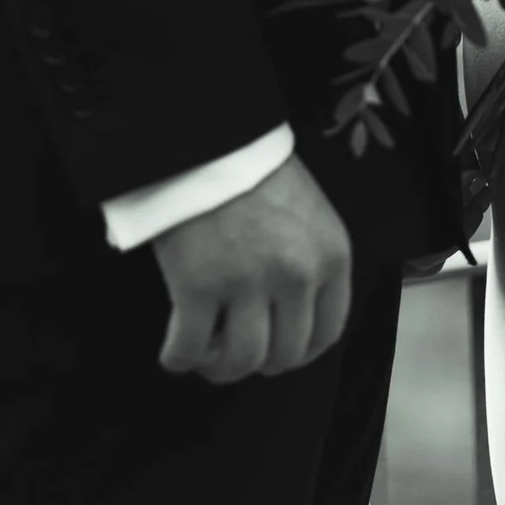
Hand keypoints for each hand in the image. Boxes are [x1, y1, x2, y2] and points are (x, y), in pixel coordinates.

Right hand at [152, 154, 351, 384]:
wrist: (208, 136)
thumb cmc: (255, 170)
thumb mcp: (307, 213)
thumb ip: (309, 261)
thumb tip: (290, 318)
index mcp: (331, 256)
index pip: (326, 334)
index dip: (298, 353)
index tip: (277, 351)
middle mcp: (296, 276)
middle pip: (283, 355)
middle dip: (258, 362)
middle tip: (234, 349)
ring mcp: (247, 284)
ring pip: (240, 361)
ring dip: (219, 367)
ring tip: (204, 354)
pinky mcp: (197, 288)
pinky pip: (189, 348)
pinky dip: (178, 358)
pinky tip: (174, 353)